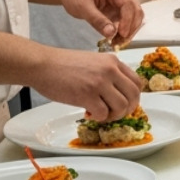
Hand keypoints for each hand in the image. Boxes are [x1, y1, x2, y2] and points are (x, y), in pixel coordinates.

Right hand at [27, 49, 141, 121]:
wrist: (42, 65)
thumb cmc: (63, 65)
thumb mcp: (93, 62)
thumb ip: (108, 74)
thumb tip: (117, 94)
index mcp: (113, 61)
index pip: (137, 82)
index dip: (133, 97)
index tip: (124, 104)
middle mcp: (110, 70)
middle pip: (134, 95)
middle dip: (127, 109)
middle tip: (115, 113)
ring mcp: (99, 82)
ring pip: (122, 106)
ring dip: (113, 115)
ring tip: (101, 114)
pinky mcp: (86, 95)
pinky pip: (103, 113)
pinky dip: (99, 118)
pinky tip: (89, 113)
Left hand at [59, 0, 143, 43]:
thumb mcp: (83, 7)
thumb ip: (97, 20)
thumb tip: (111, 33)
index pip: (129, 5)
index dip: (128, 20)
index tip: (122, 34)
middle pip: (136, 12)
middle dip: (131, 27)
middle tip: (120, 41)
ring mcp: (122, 5)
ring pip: (134, 19)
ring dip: (129, 32)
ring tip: (116, 43)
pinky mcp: (119, 13)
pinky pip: (126, 24)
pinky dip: (123, 33)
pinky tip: (115, 40)